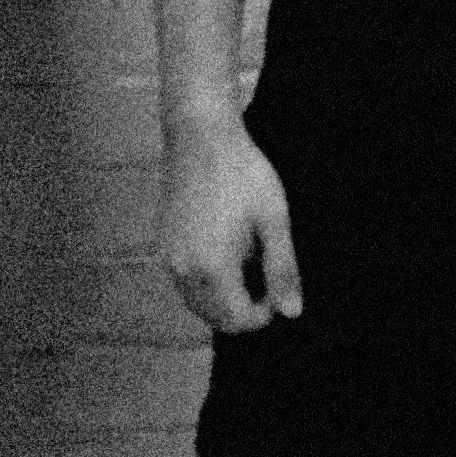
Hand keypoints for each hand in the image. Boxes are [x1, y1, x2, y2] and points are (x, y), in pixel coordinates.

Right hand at [162, 122, 300, 333]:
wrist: (200, 136)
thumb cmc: (242, 173)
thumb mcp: (273, 219)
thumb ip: (282, 269)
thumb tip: (292, 312)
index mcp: (212, 268)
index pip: (238, 320)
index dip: (265, 313)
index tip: (280, 287)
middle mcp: (183, 271)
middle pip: (216, 318)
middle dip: (245, 310)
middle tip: (267, 276)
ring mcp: (169, 259)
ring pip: (199, 304)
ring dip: (225, 299)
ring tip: (250, 262)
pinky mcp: (163, 245)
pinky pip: (186, 284)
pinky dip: (208, 284)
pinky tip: (228, 253)